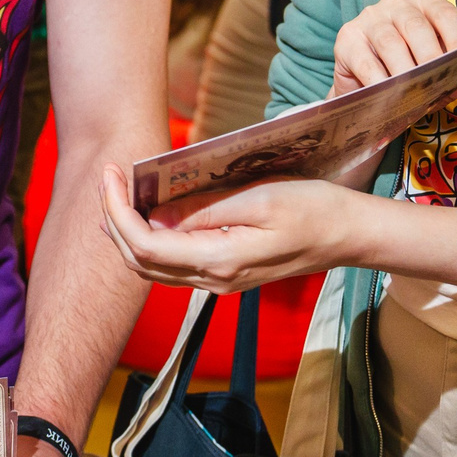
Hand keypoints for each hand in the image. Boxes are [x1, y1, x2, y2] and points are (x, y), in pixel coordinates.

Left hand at [98, 164, 364, 291]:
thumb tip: (156, 214)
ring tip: (117, 193)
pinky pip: (173, 264)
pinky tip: (149, 212)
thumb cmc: (312, 209)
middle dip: (113, 220)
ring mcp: (219, 281)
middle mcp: (213, 280)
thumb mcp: (258, 198)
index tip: (111, 175)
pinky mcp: (226, 273)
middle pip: (140, 262)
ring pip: (153, 268)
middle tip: (107, 178)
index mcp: (218, 261)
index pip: (145, 245)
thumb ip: (204, 210)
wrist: (349, 235)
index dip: (118, 212)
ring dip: (127, 232)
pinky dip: (150, 239)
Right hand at [330, 0, 456, 96]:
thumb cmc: (408, 69)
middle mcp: (396, 3)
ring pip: (390, 43)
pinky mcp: (347, 38)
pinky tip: (387, 98)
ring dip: (404, 72)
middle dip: (431, 58)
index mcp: (425, 3)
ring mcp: (369, 18)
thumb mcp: (439, 71)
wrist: (365, 84)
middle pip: (416, 27)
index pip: (445, 15)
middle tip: (439, 85)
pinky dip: (378, 82)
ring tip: (414, 96)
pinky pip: (365, 61)